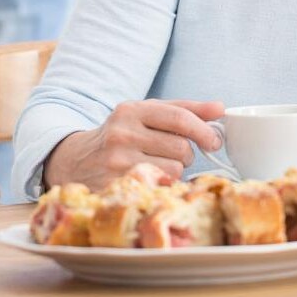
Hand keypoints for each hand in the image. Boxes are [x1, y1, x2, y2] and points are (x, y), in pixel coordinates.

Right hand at [43, 99, 223, 191]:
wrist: (76, 161)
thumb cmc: (122, 135)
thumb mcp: (146, 114)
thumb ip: (184, 109)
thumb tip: (220, 108)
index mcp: (131, 110)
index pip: (179, 117)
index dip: (203, 130)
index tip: (214, 140)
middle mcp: (122, 134)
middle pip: (181, 147)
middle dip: (187, 153)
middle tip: (175, 154)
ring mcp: (117, 163)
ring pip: (174, 170)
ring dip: (175, 171)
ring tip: (159, 166)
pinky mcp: (118, 187)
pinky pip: (161, 188)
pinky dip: (164, 186)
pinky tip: (151, 179)